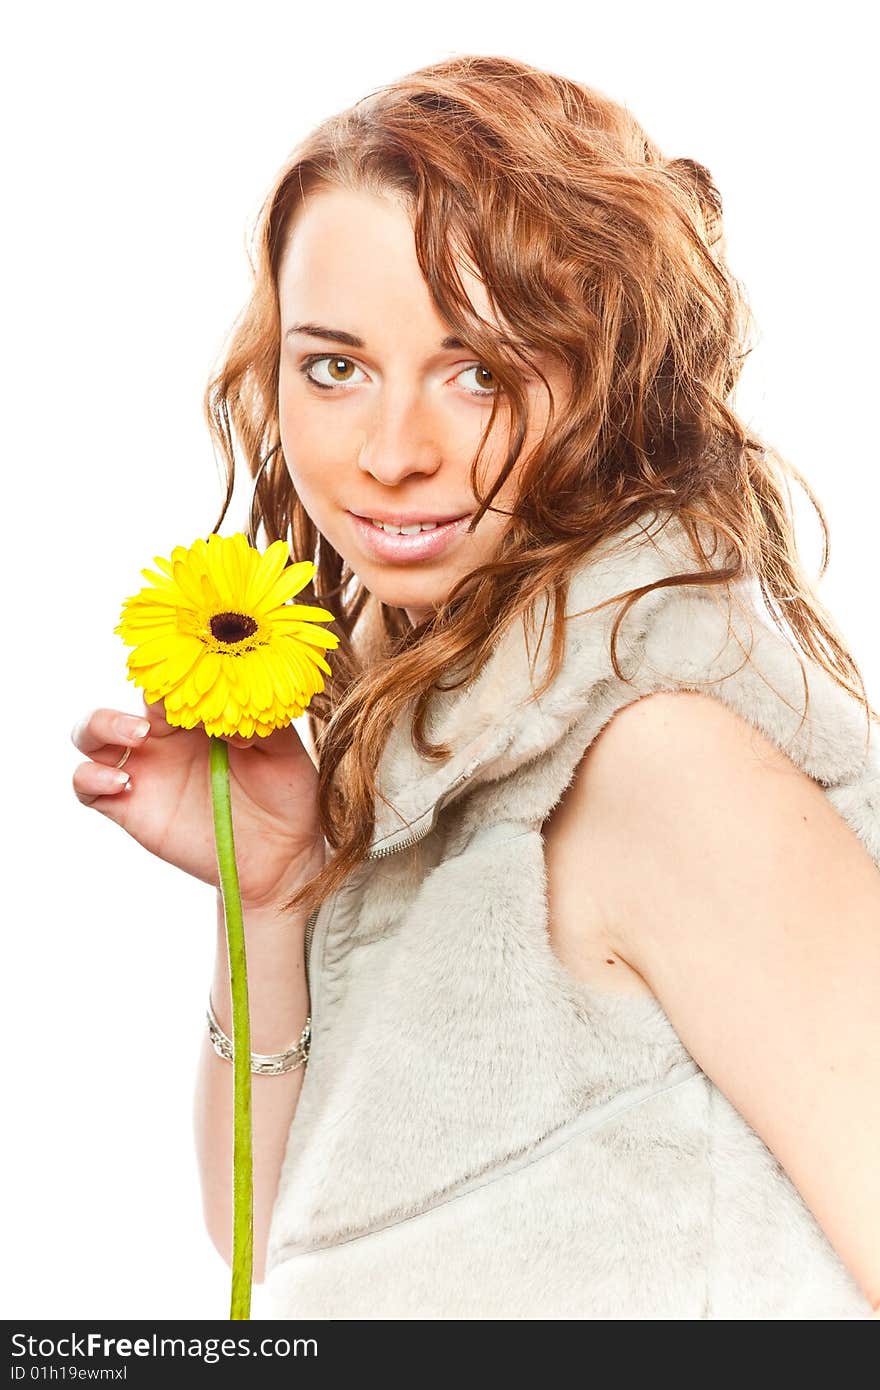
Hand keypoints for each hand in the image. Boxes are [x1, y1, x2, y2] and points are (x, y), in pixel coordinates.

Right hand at [70, 696, 323, 909]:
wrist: (281, 855)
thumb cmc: (286, 796)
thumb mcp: (286, 753)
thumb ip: (264, 725)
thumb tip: (231, 715)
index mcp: (198, 715)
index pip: (169, 680)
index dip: (172, 675)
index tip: (195, 684)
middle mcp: (163, 736)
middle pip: (124, 693)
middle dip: (135, 691)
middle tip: (160, 711)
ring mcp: (142, 769)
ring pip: (90, 734)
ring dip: (100, 725)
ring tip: (137, 737)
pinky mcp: (127, 806)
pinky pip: (85, 784)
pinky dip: (91, 777)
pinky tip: (124, 782)